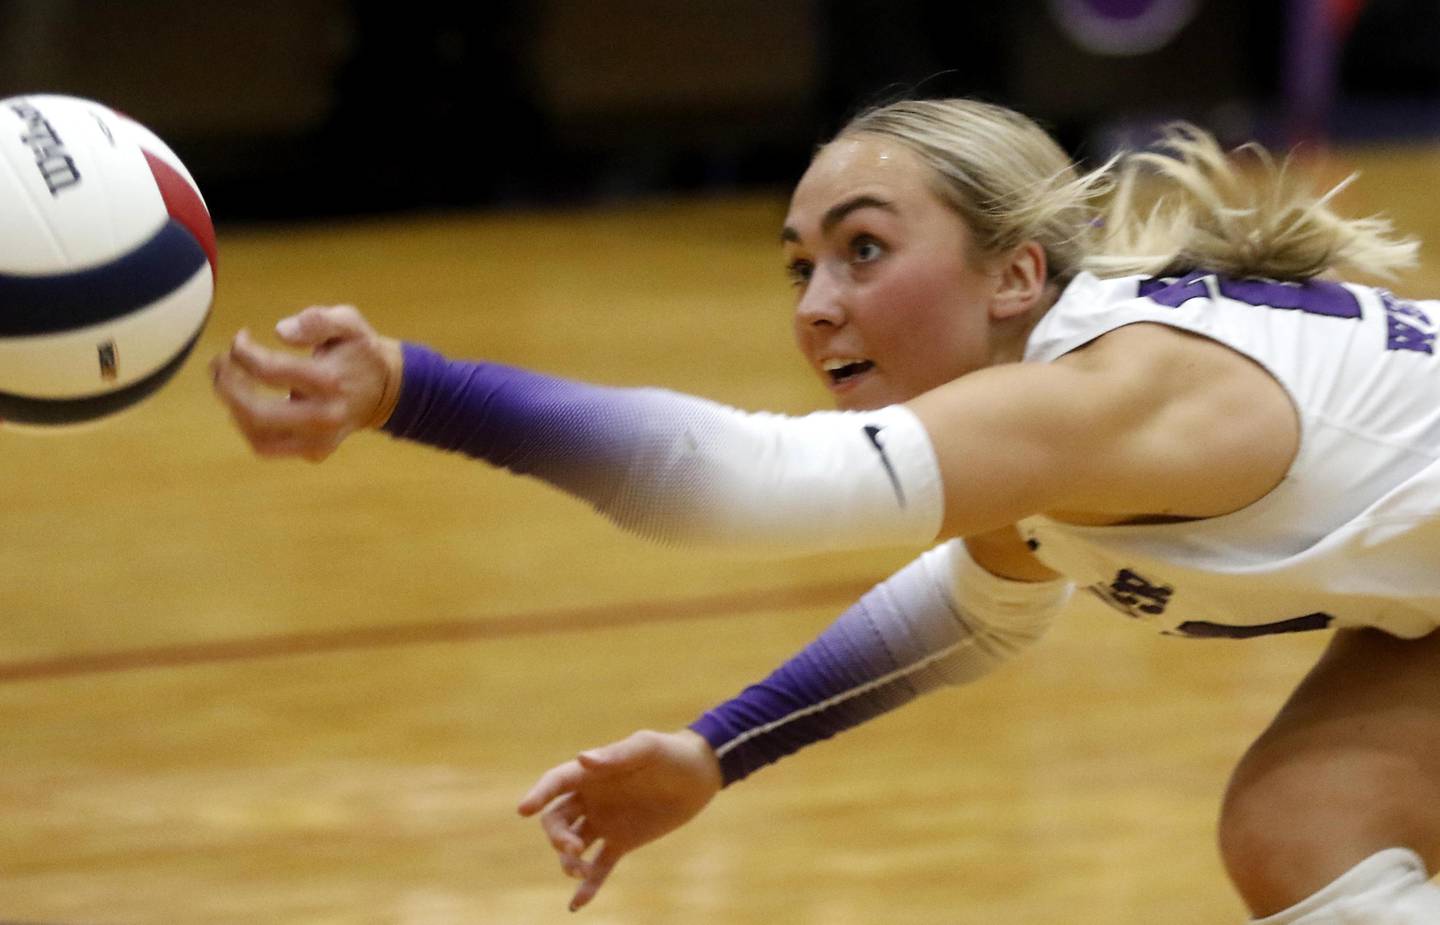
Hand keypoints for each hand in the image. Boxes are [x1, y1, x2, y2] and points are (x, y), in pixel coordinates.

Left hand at [210, 305, 402, 460]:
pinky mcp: (314, 451)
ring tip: (226, 383)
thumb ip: (318, 320)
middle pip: (257, 413)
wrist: (387, 390)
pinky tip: (246, 404)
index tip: (240, 337)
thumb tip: (281, 331)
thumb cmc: (359, 351)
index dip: (242, 352)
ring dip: (232, 409)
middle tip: (220, 364)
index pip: (270, 371)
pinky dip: (248, 427)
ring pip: (258, 436)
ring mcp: (320, 440)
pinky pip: (268, 446)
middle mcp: (325, 416)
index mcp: (331, 381)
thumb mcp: (349, 323)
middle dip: (227, 386)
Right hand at [517, 729, 722, 911]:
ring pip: (572, 846)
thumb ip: (616, 756)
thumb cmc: (671, 753)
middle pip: (556, 820)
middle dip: (556, 837)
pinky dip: (588, 886)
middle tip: (572, 848)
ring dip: (568, 861)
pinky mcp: (622, 842)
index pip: (555, 783)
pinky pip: (599, 867)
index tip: (524, 810)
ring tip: (580, 872)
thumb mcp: (646, 748)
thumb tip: (582, 759)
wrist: (699, 776)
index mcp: (591, 773)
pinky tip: (576, 905)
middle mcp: (591, 798)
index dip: (538, 794)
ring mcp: (604, 822)